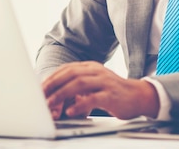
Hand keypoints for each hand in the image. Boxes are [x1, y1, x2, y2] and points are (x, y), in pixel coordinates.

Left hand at [41, 61, 159, 119]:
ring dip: (62, 94)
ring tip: (51, 103)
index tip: (40, 88)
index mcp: (91, 67)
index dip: (52, 77)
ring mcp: (104, 82)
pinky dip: (79, 105)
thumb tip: (56, 95)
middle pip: (71, 74)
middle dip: (53, 84)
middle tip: (41, 96)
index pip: (67, 68)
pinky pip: (92, 98)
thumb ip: (78, 87)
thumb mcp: (94, 84)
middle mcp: (97, 71)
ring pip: (79, 84)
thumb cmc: (113, 92)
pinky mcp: (111, 95)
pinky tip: (71, 111)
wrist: (138, 96)